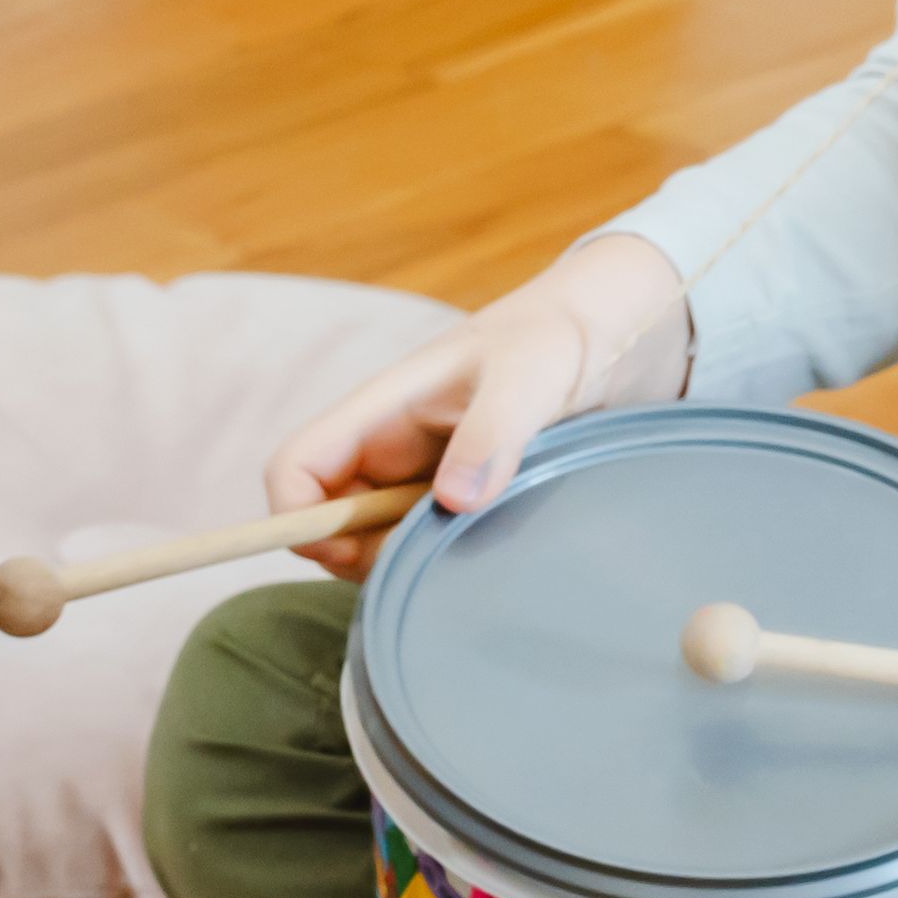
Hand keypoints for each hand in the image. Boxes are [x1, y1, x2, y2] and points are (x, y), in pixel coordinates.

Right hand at [265, 234, 690, 573]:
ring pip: (374, 544)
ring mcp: (416, 477)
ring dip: (407, 563)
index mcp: (379, 409)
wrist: (602, 335)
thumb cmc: (554, 337)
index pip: (295, 469)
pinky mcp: (451, 498)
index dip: (299, 520)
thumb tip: (451, 502)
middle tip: (438, 560)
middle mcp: (386, 448)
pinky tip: (491, 549)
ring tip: (479, 545)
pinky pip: (420, 546)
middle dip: (363, 557)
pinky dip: (440, 561)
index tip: (350, 553)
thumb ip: (492, 433)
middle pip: (329, 525)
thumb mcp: (530, 377)